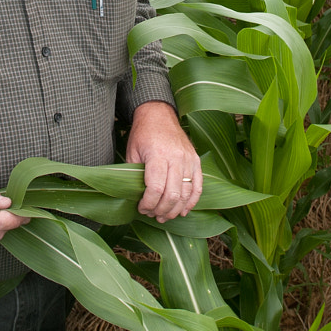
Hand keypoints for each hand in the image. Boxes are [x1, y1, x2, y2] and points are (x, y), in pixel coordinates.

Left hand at [127, 100, 202, 222]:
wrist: (159, 114)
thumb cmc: (143, 134)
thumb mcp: (132, 152)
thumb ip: (135, 175)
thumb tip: (136, 198)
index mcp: (158, 155)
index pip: (156, 188)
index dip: (148, 203)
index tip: (141, 208)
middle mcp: (176, 158)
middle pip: (172, 194)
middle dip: (161, 210)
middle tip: (152, 215)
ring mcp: (189, 160)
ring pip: (186, 193)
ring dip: (175, 209)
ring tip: (165, 216)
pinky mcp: (196, 161)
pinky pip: (198, 186)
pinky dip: (192, 201)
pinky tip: (183, 210)